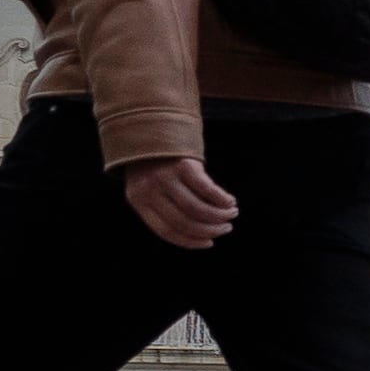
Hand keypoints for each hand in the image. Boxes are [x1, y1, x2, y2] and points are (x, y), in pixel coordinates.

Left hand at [121, 155, 239, 248]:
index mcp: (138, 201)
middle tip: (226, 228)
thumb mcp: (148, 187)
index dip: (191, 241)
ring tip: (231, 214)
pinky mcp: (184, 165)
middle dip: (210, 230)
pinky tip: (230, 201)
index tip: (208, 243)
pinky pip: (208, 190)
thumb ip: (163, 207)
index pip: (166, 231)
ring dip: (220, 216)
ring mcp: (166, 178)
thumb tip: (197, 232)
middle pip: (185, 222)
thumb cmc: (153, 163)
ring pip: (198, 209)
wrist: (148, 127)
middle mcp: (150, 191)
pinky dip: (222, 199)